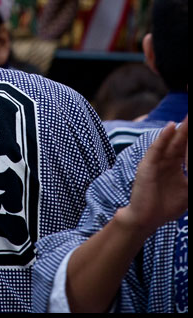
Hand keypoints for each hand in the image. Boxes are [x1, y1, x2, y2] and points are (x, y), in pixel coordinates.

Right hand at [121, 116, 187, 235]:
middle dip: (188, 130)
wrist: (146, 219)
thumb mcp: (188, 192)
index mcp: (176, 165)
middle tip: (192, 115)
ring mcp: (157, 161)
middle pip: (180, 142)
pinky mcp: (148, 164)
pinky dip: (163, 138)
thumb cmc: (166, 207)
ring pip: (170, 142)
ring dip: (180, 130)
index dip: (192, 139)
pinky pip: (157, 149)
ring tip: (187, 119)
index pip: (188, 149)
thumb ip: (192, 178)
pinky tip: (170, 127)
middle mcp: (167, 160)